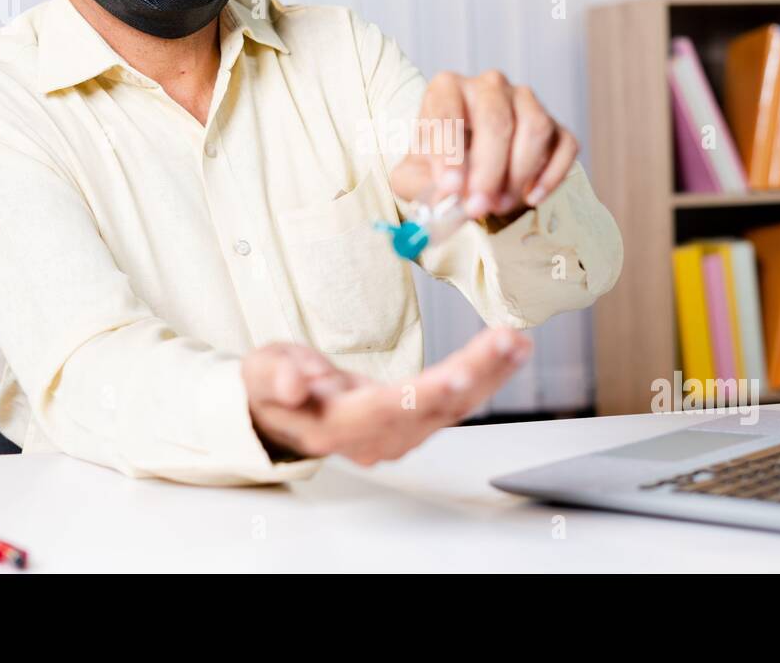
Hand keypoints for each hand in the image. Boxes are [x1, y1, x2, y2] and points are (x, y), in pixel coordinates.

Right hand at [241, 327, 532, 464]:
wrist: (280, 410)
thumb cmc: (274, 387)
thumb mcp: (263, 372)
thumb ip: (278, 376)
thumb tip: (297, 384)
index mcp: (335, 425)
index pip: (386, 411)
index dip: (424, 394)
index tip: (458, 371)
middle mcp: (374, 438)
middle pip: (432, 409)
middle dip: (476, 374)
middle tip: (507, 342)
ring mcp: (397, 434)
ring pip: (452, 408)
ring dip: (489, 375)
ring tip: (516, 343)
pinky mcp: (413, 422)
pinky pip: (455, 402)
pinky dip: (483, 377)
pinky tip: (505, 354)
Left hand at [391, 70, 578, 216]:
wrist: (470, 164)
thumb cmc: (440, 164)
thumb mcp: (415, 176)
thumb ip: (422, 188)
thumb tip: (446, 202)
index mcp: (447, 88)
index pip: (447, 112)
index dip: (450, 152)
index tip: (451, 188)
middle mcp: (489, 85)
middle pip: (497, 121)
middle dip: (488, 171)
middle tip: (479, 207)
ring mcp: (526, 100)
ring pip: (535, 129)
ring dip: (518, 174)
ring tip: (500, 204)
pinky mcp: (555, 124)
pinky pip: (565, 145)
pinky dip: (551, 176)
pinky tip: (530, 198)